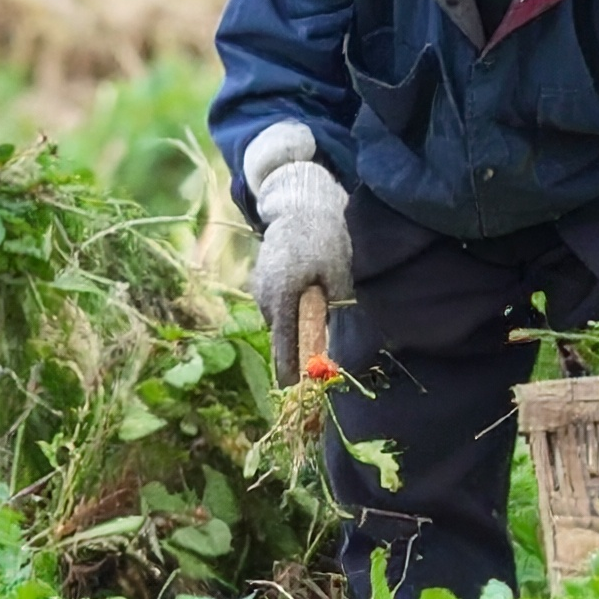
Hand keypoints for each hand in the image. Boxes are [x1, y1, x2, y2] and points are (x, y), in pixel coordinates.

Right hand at [250, 158, 351, 386]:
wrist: (303, 204)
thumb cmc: (328, 239)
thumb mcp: (339, 278)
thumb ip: (333, 315)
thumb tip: (334, 351)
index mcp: (283, 296)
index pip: (284, 347)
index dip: (292, 373)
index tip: (299, 395)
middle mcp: (264, 295)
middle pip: (281, 337)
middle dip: (297, 351)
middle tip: (317, 367)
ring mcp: (258, 287)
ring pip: (279, 321)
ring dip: (295, 328)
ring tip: (316, 323)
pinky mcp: (259, 280)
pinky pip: (275, 306)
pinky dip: (290, 311)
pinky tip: (308, 300)